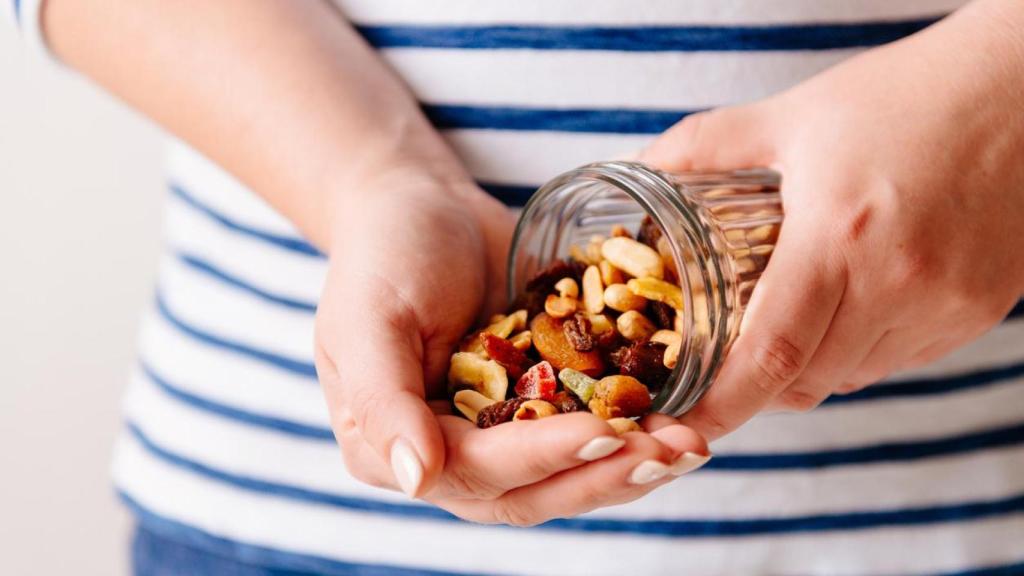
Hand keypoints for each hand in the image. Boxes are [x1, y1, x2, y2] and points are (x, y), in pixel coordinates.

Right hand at [314, 168, 708, 524]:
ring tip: (689, 444)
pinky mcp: (542, 402)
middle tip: (668, 453)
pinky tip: (683, 414)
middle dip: (603, 475)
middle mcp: (450, 455)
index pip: (476, 472)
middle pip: (533, 491)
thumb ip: (381, 402)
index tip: (605, 433)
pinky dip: (636, 426)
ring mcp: (500, 432)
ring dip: (630, 463)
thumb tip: (417, 481)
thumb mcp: (367, 319)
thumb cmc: (383, 254)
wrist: (423, 207)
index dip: (543, 458)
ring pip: (570, 472)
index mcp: (394, 449)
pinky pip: (591, 425)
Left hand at [640, 2, 1023, 441]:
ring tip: (790, 321)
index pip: (769, 355)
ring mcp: (947, 304)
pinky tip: (851, 306)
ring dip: (810, 367)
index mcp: (839, 237)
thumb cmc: (906, 94)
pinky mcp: (981, 310)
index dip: (721, 403)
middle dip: (757, 386)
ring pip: (854, 376)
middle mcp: (897, 282)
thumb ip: (706, 145)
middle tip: (725, 362)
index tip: (683, 421)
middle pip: (807, 380)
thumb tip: (639, 165)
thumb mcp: (794, 115)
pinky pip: (902, 360)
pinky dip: (863, 351)